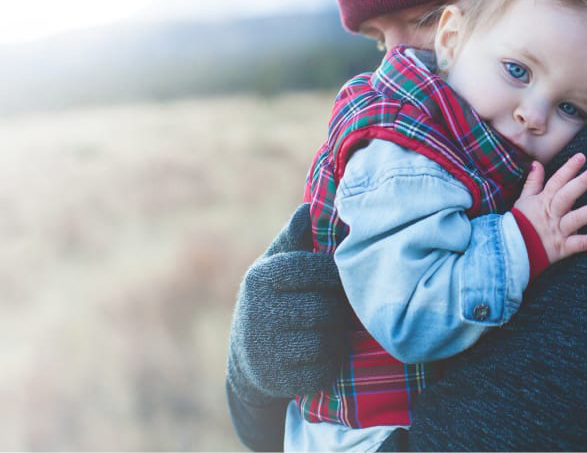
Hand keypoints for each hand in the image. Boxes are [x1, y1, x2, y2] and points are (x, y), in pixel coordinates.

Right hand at [226, 203, 349, 401]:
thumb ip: (294, 239)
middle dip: (338, 311)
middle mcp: (259, 311)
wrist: (248, 356)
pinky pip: (322, 371)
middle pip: (325, 309)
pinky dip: (330, 365)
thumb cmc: (273, 299)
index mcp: (261, 277)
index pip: (315, 269)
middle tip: (339, 311)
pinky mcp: (276, 379)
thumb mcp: (275, 266)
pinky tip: (324, 355)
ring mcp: (266, 348)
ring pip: (327, 342)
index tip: (336, 281)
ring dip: (337, 339)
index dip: (334, 276)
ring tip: (333, 332)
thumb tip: (309, 208)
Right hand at [511, 153, 586, 264]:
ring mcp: (558, 231)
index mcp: (543, 202)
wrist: (513, 251)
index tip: (581, 157)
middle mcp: (552, 215)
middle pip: (566, 197)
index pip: (556, 182)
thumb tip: (536, 163)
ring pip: (576, 219)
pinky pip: (580, 244)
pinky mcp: (563, 248)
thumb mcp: (523, 200)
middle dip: (580, 184)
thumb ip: (532, 182)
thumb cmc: (519, 223)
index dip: (568, 169)